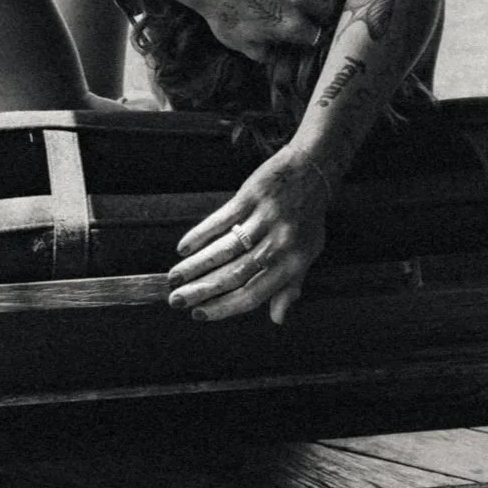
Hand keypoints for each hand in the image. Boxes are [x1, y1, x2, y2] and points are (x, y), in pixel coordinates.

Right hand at [166, 144, 332, 324]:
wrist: (312, 168)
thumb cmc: (308, 216)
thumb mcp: (308, 253)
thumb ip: (291, 285)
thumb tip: (278, 319)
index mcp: (291, 263)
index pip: (253, 294)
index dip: (224, 307)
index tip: (199, 314)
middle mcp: (277, 244)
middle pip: (234, 274)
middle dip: (202, 290)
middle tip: (176, 301)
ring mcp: (263, 218)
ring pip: (224, 249)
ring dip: (196, 265)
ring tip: (175, 277)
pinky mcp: (251, 195)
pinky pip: (222, 218)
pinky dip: (201, 233)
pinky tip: (183, 247)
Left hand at [190, 0, 344, 61]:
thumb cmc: (225, 16)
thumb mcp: (244, 45)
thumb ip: (267, 54)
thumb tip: (279, 59)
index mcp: (292, 26)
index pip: (321, 38)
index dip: (322, 44)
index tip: (320, 46)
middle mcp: (300, 3)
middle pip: (333, 13)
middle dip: (332, 21)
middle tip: (328, 26)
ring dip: (333, 0)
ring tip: (329, 6)